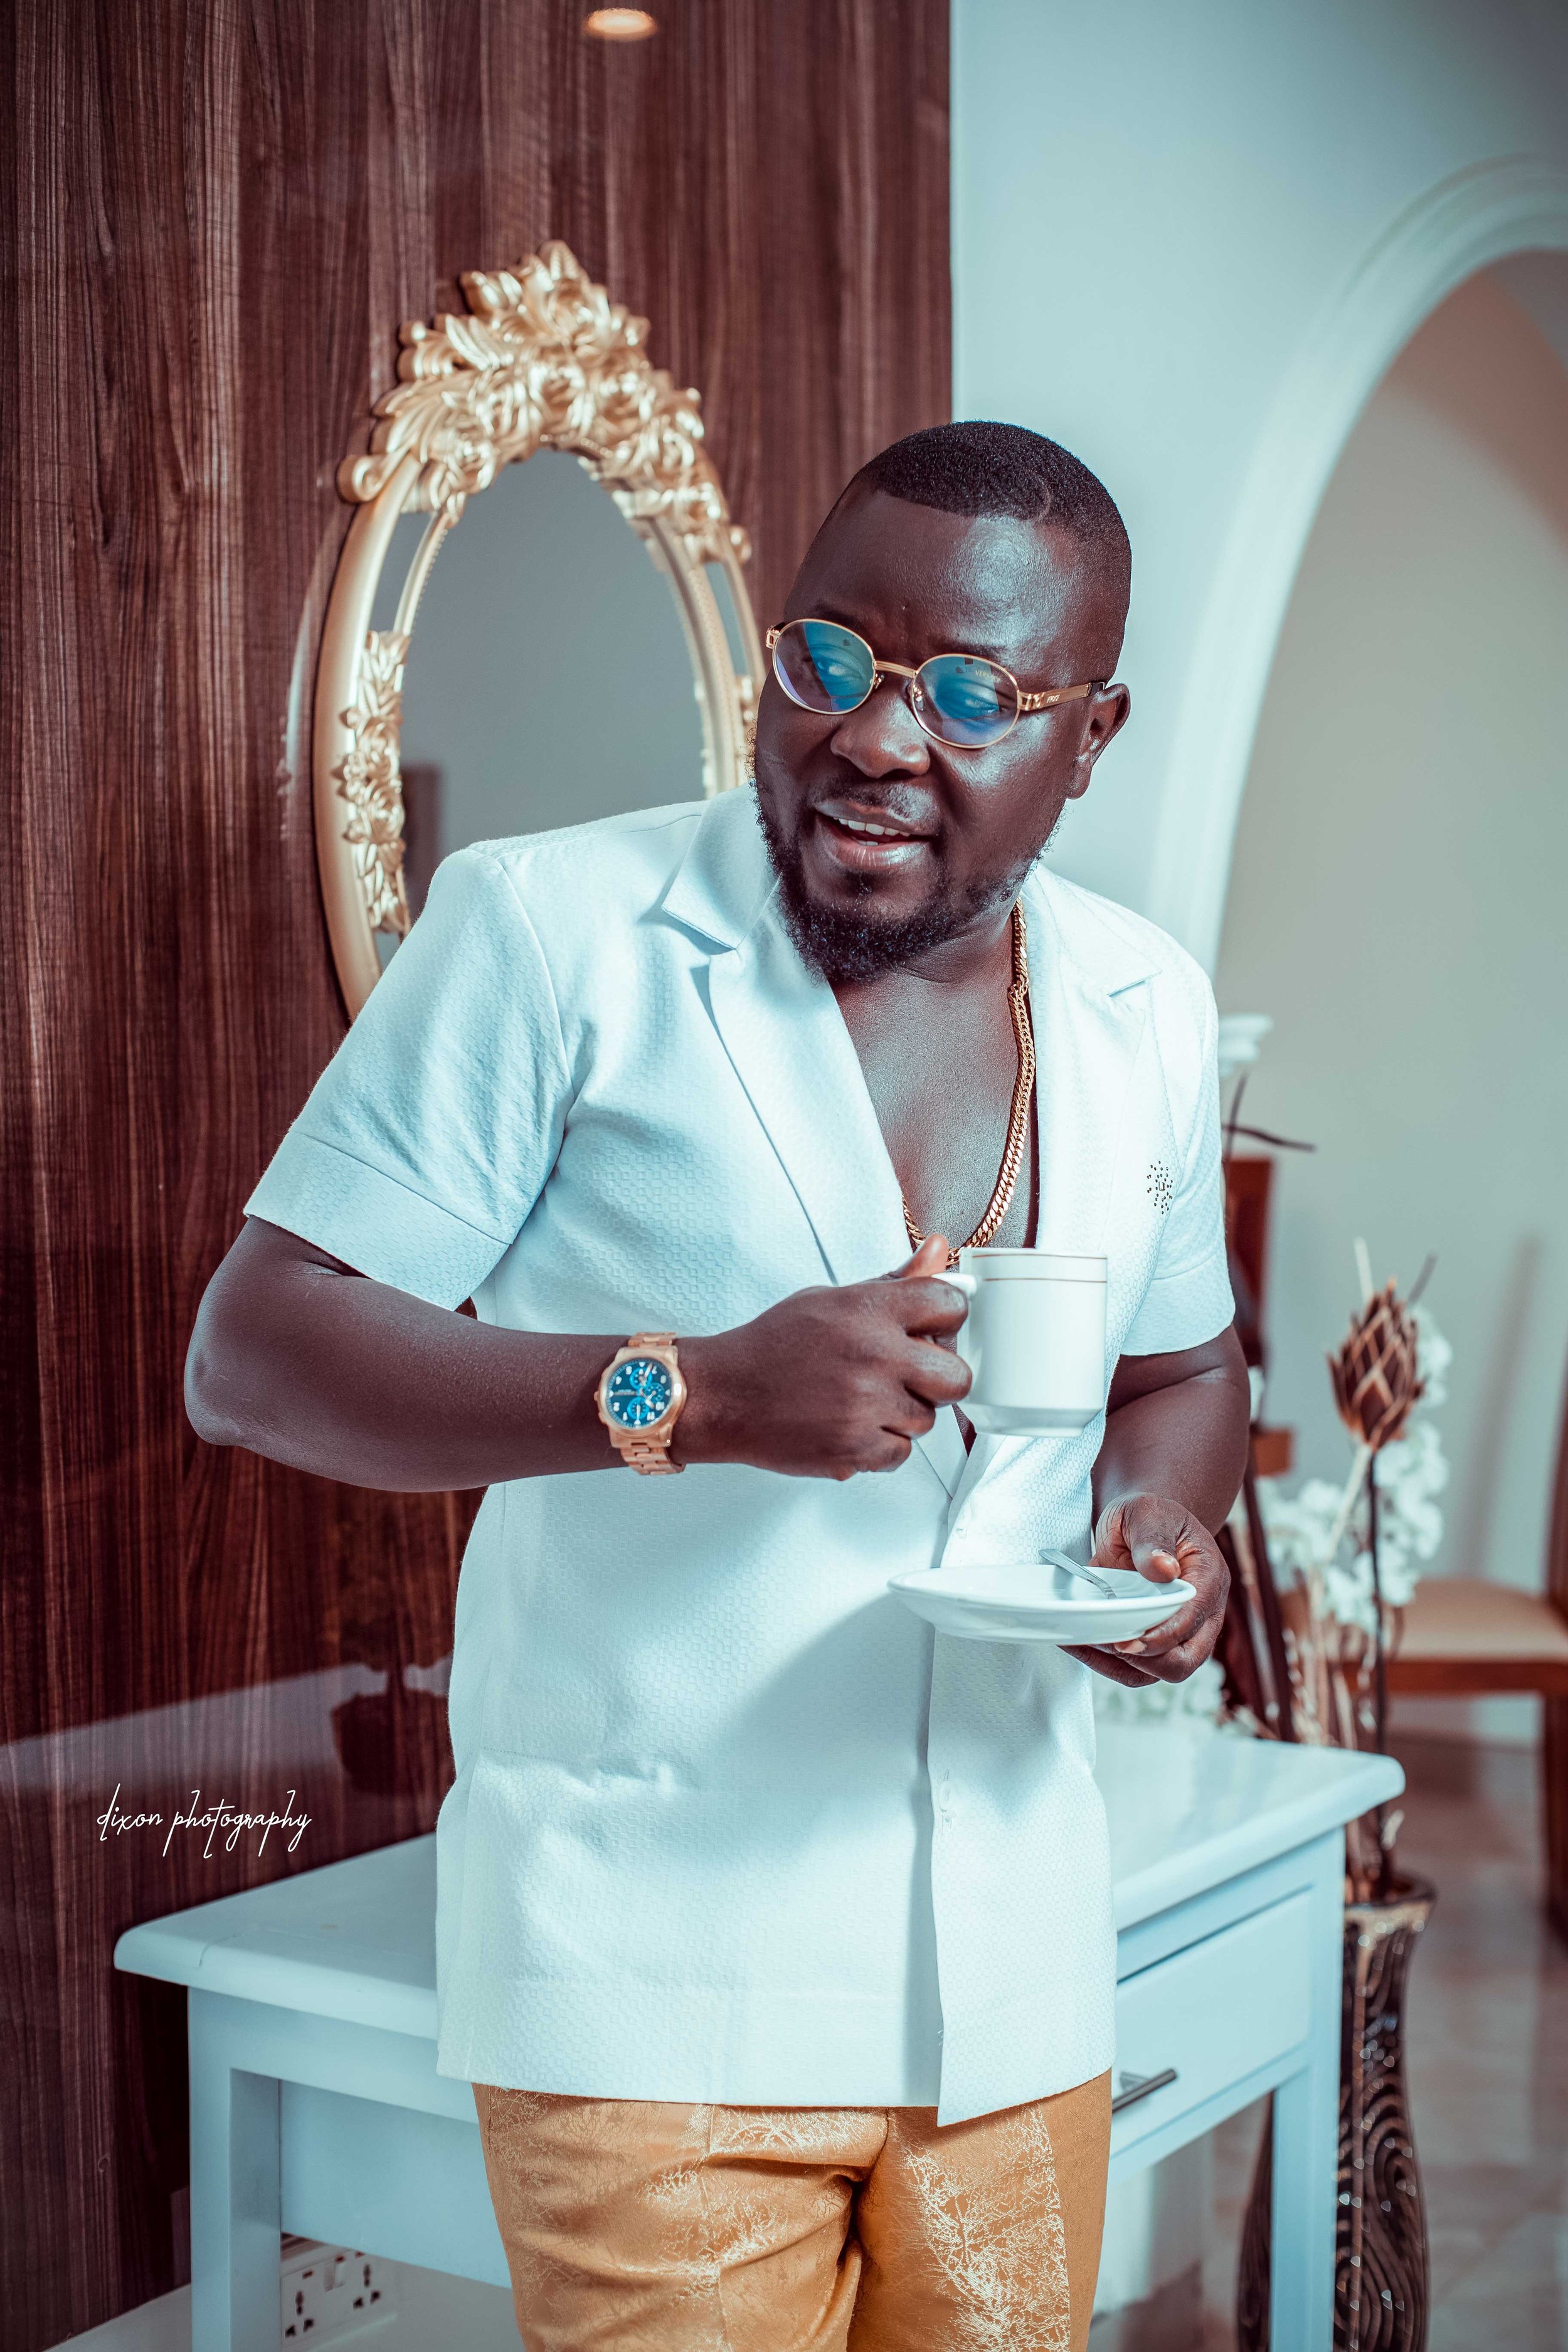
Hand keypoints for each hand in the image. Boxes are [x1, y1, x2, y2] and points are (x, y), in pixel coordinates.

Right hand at [676, 1234, 970, 1478]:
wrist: (723, 1395)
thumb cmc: (774, 1346)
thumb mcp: (831, 1300)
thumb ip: (892, 1282)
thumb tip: (938, 1250)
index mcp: (869, 1310)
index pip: (952, 1305)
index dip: (948, 1319)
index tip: (933, 1328)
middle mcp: (874, 1356)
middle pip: (957, 1377)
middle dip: (938, 1379)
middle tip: (908, 1376)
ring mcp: (865, 1406)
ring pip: (928, 1420)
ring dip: (904, 1414)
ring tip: (864, 1400)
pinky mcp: (854, 1450)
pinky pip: (901, 1453)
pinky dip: (881, 1445)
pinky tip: (851, 1425)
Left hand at [1061, 1495, 1229, 1687]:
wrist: (1141, 1524)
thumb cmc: (1147, 1516)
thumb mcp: (1147, 1513)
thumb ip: (1153, 1539)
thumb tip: (1163, 1570)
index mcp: (1208, 1579)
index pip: (1192, 1620)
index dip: (1161, 1636)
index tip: (1126, 1641)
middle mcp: (1202, 1613)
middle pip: (1185, 1661)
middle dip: (1145, 1660)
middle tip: (1106, 1642)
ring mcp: (1181, 1632)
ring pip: (1160, 1673)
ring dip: (1121, 1666)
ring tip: (1085, 1643)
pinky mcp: (1156, 1641)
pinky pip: (1138, 1669)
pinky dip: (1109, 1664)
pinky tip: (1082, 1644)